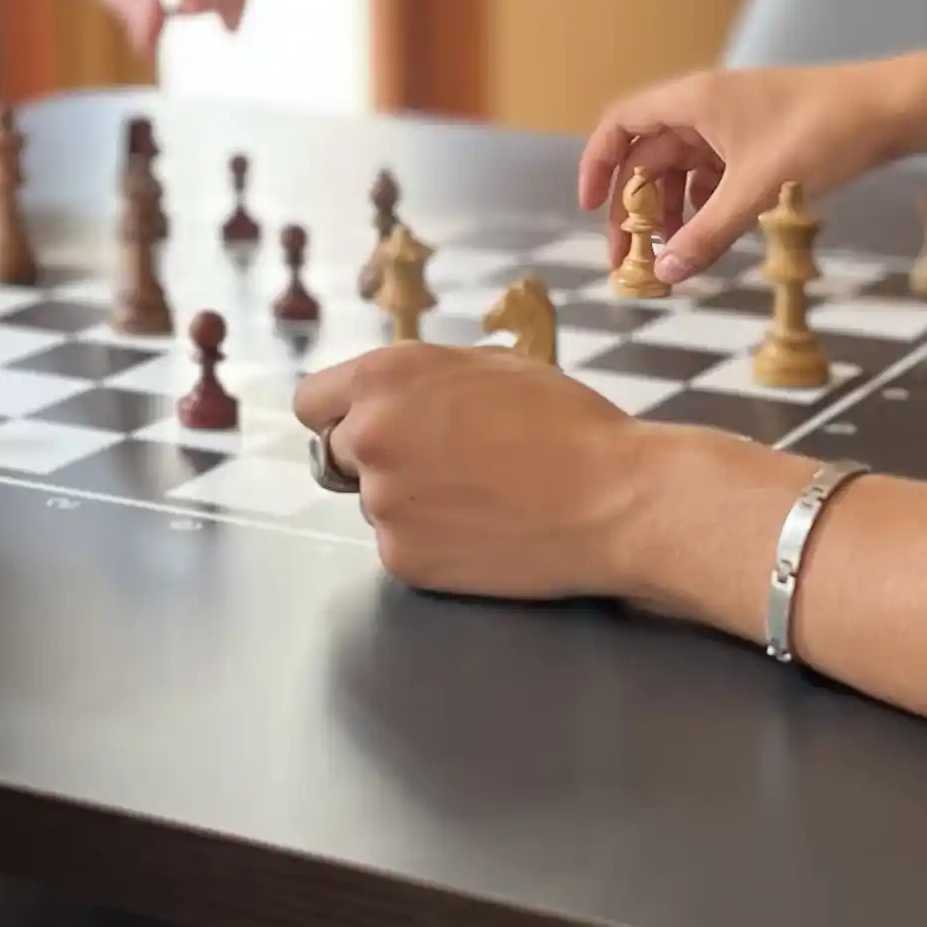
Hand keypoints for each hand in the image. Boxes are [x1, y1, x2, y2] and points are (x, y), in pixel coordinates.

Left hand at [295, 343, 751, 605]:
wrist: (616, 498)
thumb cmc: (566, 423)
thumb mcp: (487, 367)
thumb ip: (420, 380)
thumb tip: (385, 398)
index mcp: (385, 377)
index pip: (310, 402)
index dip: (340, 414)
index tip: (366, 425)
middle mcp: (369, 437)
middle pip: (337, 454)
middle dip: (377, 458)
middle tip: (443, 465)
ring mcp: (382, 503)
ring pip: (375, 502)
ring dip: (410, 501)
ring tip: (482, 496)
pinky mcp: (404, 559)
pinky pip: (401, 547)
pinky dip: (432, 544)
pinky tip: (484, 531)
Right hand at [578, 58, 915, 278]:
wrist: (889, 110)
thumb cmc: (822, 134)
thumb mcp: (757, 191)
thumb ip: (707, 234)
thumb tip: (665, 274)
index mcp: (693, 101)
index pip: (620, 126)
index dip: (596, 165)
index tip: (588, 210)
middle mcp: (705, 106)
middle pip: (648, 157)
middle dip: (636, 207)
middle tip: (632, 258)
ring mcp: (733, 123)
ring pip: (682, 170)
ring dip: (672, 211)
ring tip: (676, 255)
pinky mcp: (760, 140)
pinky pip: (715, 174)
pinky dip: (706, 205)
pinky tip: (713, 236)